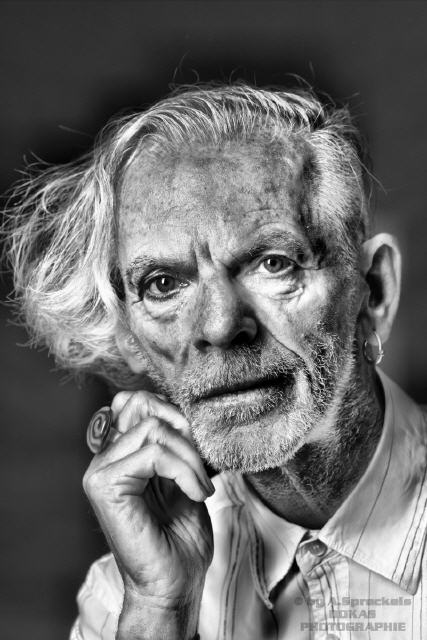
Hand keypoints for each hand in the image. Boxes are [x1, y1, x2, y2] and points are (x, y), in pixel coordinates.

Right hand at [83, 390, 214, 638]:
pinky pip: (154, 453)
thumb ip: (174, 441)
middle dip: (183, 429)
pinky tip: (195, 494)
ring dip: (190, 458)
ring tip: (200, 486)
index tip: (194, 443)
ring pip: (153, 429)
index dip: (170, 411)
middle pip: (142, 405)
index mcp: (120, 453)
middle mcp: (104, 457)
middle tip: (201, 464)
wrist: (174, 582)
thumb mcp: (183, 475)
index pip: (136, 401)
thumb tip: (182, 410)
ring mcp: (100, 470)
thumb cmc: (180, 535)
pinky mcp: (104, 485)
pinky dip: (185, 471)